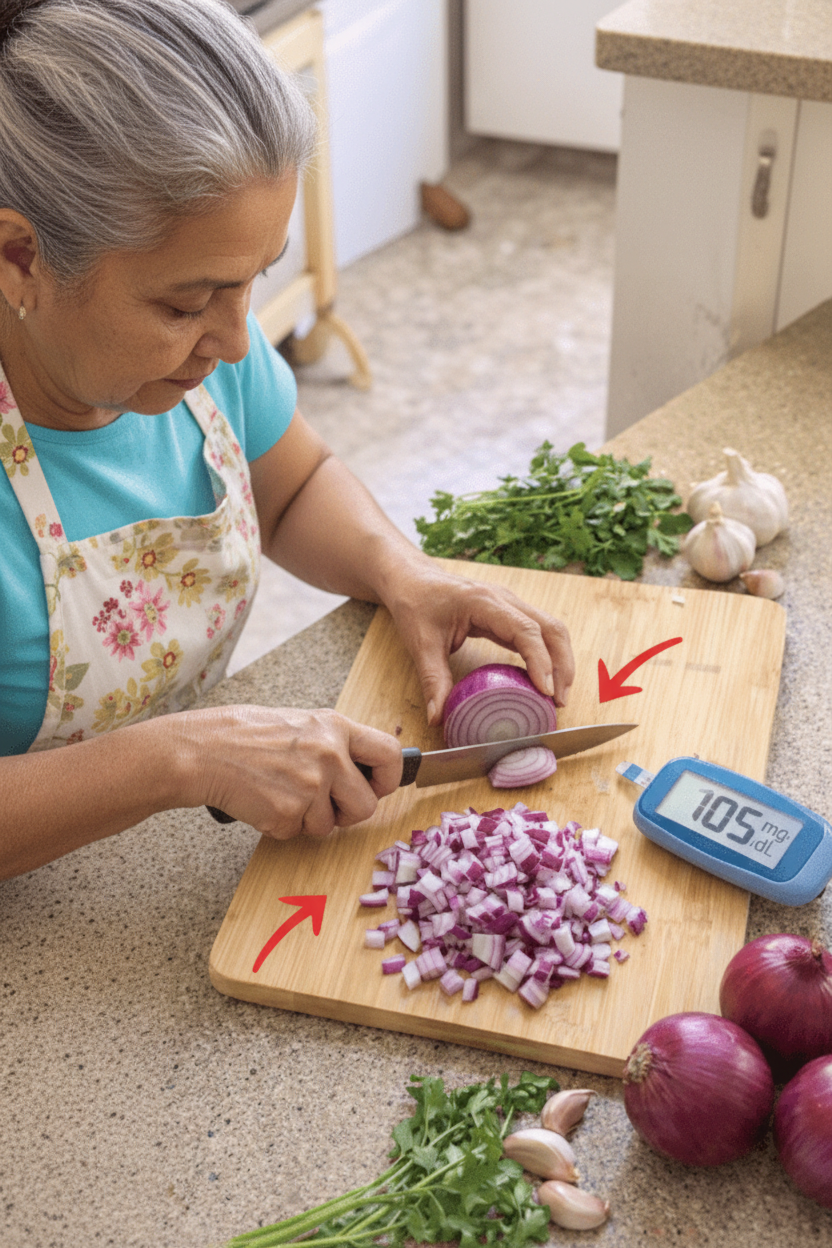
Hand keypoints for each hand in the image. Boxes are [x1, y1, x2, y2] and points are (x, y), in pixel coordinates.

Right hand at [176, 705, 403, 838]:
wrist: (200, 751)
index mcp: (334, 727)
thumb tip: (361, 770)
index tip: (376, 787)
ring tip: (280, 793)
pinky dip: (282, 825)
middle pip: (367, 805)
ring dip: (308, 820)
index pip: (390, 754)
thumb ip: (332, 744)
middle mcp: (329, 755)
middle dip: (347, 813)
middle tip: (323, 804)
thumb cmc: (242, 735)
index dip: (388, 779)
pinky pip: (298, 833)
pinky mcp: (288, 813)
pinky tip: (263, 801)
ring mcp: (310, 786)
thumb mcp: (299, 723)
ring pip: (330, 826)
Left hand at [383, 563, 574, 725]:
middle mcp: (504, 599)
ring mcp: (510, 605)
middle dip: (562, 665)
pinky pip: (538, 633)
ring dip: (560, 661)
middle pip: (550, 628)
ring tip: (557, 696)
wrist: (413, 579)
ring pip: (550, 629)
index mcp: (484, 602)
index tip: (546, 691)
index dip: (541, 662)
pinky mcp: (509, 614)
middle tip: (559, 701)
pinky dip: (547, 656)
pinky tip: (543, 681)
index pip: (526, 630)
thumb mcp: (421, 644)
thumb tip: (438, 718)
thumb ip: (433, 681)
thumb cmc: (416, 603)